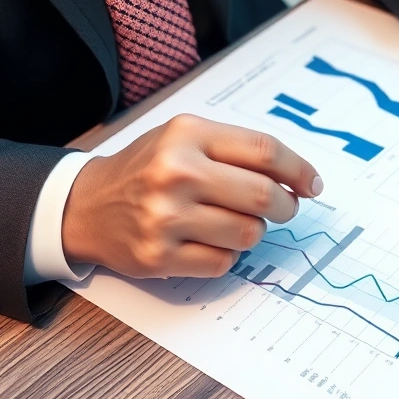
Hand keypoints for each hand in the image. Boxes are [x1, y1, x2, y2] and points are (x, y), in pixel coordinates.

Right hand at [62, 114, 322, 278]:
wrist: (85, 204)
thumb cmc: (148, 169)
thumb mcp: (185, 139)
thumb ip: (238, 151)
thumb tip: (297, 180)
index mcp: (187, 136)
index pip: (264, 151)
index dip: (298, 170)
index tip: (313, 184)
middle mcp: (176, 174)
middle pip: (263, 196)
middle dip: (286, 206)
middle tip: (285, 208)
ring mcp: (166, 218)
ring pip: (248, 234)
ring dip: (254, 231)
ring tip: (237, 222)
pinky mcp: (159, 256)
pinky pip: (223, 262)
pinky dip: (227, 254)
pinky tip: (209, 241)